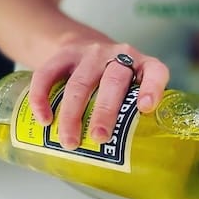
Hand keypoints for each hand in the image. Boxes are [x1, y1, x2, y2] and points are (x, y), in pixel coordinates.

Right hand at [28, 41, 168, 149]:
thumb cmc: (114, 80)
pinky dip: (43, 98)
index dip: (152, 88)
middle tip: (99, 138)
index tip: (146, 108)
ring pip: (80, 83)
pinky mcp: (64, 55)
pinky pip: (49, 74)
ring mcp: (90, 54)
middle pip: (113, 82)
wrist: (83, 41)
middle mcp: (119, 56)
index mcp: (143, 66)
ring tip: (70, 141)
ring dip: (72, 114)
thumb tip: (133, 157)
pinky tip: (44, 119)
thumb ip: (134, 114)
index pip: (155, 72)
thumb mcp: (131, 90)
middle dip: (105, 112)